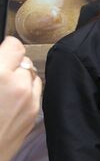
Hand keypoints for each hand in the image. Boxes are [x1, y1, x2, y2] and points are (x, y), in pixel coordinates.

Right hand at [0, 37, 42, 160]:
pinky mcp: (35, 113)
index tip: (1, 51)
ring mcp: (30, 100)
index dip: (6, 47)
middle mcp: (19, 86)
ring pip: (32, 75)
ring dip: (21, 76)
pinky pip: (35, 91)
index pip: (15, 46)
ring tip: (4, 86)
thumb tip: (2, 56)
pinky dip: (26, 90)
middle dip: (11, 64)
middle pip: (24, 61)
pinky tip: (11, 98)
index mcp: (0, 76)